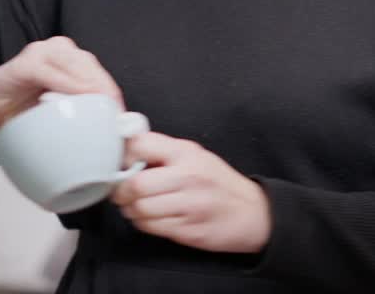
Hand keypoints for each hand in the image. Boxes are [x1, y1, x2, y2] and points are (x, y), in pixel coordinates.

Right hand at [0, 36, 122, 153]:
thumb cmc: (22, 114)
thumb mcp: (57, 115)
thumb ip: (81, 116)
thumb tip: (113, 137)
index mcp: (71, 61)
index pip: (100, 77)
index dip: (113, 97)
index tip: (122, 122)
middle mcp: (60, 51)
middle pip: (92, 70)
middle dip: (105, 94)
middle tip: (113, 123)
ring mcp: (42, 53)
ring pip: (76, 66)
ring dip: (90, 90)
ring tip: (99, 113)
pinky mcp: (24, 63)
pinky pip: (48, 72)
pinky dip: (64, 85)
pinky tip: (73, 102)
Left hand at [110, 132, 270, 253]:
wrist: (253, 213)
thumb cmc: (220, 183)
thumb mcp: (196, 156)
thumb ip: (164, 152)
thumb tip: (126, 151)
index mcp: (186, 153)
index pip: (141, 145)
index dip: (123, 156)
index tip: (121, 164)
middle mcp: (187, 177)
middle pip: (136, 184)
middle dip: (121, 191)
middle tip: (122, 192)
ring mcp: (188, 205)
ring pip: (139, 209)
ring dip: (130, 210)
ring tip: (135, 206)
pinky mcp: (188, 230)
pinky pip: (151, 227)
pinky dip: (143, 223)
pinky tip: (150, 218)